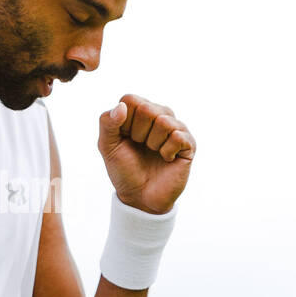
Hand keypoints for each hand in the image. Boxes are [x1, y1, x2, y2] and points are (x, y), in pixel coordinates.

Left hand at [97, 94, 195, 214]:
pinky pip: (177, 136)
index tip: (125, 138)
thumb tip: (121, 106)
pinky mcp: (188, 143)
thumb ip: (107, 123)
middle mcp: (159, 115)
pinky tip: (166, 159)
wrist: (140, 197)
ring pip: (164, 121)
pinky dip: (166, 151)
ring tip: (153, 153)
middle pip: (147, 108)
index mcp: (139, 112)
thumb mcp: (107, 146)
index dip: (124, 122)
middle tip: (141, 146)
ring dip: (152, 143)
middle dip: (138, 133)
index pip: (130, 99)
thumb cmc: (124, 169)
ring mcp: (176, 128)